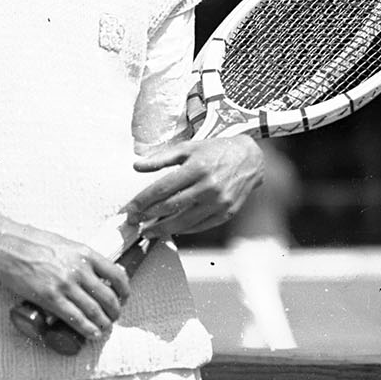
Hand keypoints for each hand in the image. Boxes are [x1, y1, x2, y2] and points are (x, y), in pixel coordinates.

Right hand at [0, 216, 131, 343]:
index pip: (116, 275)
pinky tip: (92, 334)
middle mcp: (79, 269)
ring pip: (94, 311)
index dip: (124, 291)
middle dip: (115, 312)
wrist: (5, 246)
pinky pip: (74, 318)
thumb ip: (79, 258)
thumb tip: (92, 271)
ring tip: (104, 329)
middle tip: (113, 318)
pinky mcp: (49, 298)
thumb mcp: (64, 244)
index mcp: (85, 254)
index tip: (123, 298)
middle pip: (108, 297)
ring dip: (103, 324)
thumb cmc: (31, 243)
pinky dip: (87, 329)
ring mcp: (65, 285)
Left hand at [125, 136, 263, 236]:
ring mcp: (219, 202)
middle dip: (148, 216)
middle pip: (171, 207)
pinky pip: (200, 226)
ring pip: (184, 222)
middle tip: (134, 222)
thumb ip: (161, 158)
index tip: (130, 209)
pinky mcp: (226, 213)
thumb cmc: (216, 151)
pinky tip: (171, 229)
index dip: (143, 201)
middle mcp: (209, 187)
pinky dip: (183, 229)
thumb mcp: (188, 148)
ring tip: (148, 231)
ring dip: (162, 229)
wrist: (250, 159)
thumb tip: (136, 166)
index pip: (162, 188)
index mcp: (197, 168)